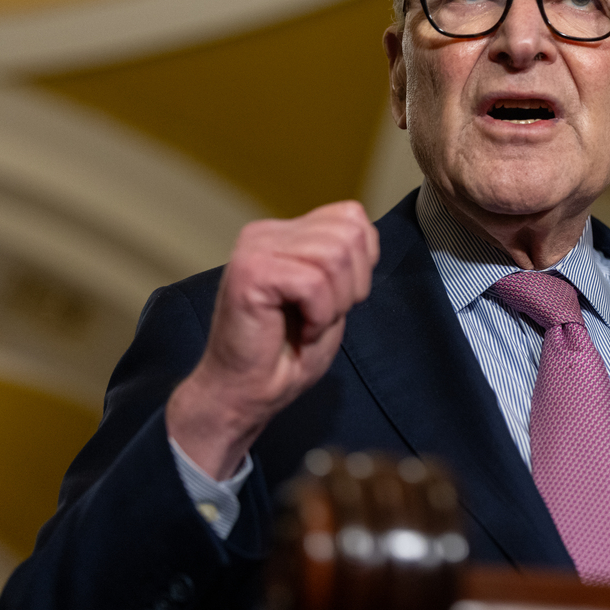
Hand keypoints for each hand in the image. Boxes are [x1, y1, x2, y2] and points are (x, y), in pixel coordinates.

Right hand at [166, 201, 378, 479]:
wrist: (246, 394)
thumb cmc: (288, 353)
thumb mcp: (332, 295)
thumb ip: (344, 257)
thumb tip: (363, 231)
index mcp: (284, 232)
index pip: (351, 216)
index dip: (363, 263)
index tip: (334, 298)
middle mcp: (265, 232)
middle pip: (349, 234)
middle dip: (353, 285)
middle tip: (321, 316)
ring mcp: (254, 248)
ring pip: (336, 256)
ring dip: (334, 303)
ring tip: (308, 323)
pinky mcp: (250, 271)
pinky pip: (314, 283)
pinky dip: (318, 316)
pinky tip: (299, 331)